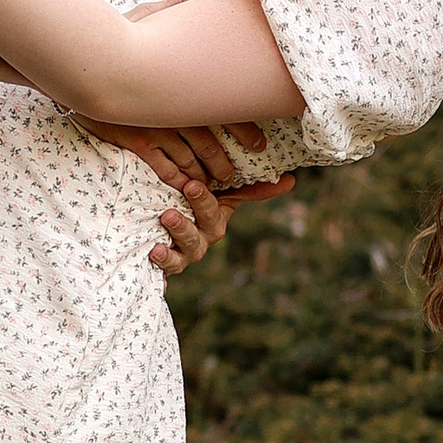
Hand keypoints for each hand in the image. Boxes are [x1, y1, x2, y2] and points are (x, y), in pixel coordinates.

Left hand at [96, 121, 297, 277]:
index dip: (240, 191)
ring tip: (167, 215)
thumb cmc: (181, 203)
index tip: (212, 179)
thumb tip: (291, 179)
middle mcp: (209, 232)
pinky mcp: (172, 263)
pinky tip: (155, 248)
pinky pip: (170, 264)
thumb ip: (235, 179)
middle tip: (191, 186)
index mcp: (220, 211)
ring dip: (182, 228)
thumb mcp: (206, 186)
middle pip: (211, 219)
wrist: (151, 235)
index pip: (236, 198)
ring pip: (191, 242)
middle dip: (202, 204)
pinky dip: (165, 257)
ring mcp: (191, 250)